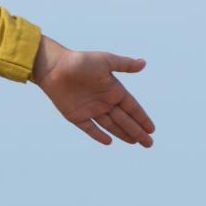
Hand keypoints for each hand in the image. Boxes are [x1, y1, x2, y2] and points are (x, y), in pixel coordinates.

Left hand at [34, 42, 152, 146]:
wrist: (54, 66)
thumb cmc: (80, 61)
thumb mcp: (105, 61)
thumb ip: (124, 65)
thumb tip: (143, 63)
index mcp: (113, 90)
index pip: (132, 107)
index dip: (142, 118)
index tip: (152, 129)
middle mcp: (103, 101)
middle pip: (124, 120)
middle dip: (137, 131)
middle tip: (149, 144)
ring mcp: (90, 109)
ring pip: (110, 125)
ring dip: (123, 134)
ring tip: (136, 142)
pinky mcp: (76, 115)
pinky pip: (90, 128)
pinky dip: (98, 135)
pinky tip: (109, 142)